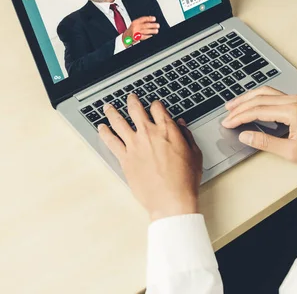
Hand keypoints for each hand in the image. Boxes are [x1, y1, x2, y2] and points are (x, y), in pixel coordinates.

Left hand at [98, 94, 202, 220]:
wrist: (171, 199)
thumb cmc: (185, 180)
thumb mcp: (195, 154)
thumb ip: (187, 136)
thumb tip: (181, 126)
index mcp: (167, 130)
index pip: (158, 108)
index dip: (156, 104)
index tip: (155, 105)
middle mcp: (148, 134)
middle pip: (136, 109)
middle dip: (132, 101)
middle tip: (130, 97)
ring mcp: (134, 145)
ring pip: (119, 122)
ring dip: (113, 112)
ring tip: (108, 107)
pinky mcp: (125, 159)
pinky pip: (111, 141)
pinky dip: (105, 133)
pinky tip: (101, 128)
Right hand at [122, 16, 159, 47]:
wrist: (125, 38)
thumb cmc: (131, 30)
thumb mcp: (135, 24)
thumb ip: (142, 21)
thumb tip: (150, 18)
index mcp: (135, 22)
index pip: (143, 19)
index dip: (149, 18)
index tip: (154, 18)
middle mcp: (135, 27)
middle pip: (145, 25)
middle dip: (153, 25)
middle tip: (157, 25)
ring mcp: (136, 32)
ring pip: (146, 31)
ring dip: (152, 31)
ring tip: (156, 31)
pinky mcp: (137, 38)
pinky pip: (144, 37)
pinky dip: (148, 36)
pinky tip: (151, 35)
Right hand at [221, 87, 296, 171]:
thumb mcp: (290, 152)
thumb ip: (264, 142)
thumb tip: (245, 136)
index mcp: (292, 111)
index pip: (258, 110)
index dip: (240, 117)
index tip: (228, 123)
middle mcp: (295, 100)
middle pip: (260, 97)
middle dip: (241, 106)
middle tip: (227, 113)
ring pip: (267, 93)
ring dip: (249, 98)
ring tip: (235, 105)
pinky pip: (276, 95)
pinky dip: (261, 99)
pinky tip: (254, 104)